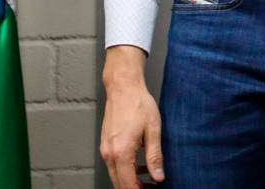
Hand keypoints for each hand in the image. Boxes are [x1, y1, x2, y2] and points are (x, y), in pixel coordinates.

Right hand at [100, 46, 163, 186]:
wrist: (123, 87)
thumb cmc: (139, 104)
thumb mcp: (153, 130)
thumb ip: (155, 156)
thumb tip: (158, 177)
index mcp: (121, 152)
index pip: (128, 185)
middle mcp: (109, 153)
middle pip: (119, 184)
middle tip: (152, 187)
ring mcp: (105, 149)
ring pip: (115, 176)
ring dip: (130, 181)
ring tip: (149, 180)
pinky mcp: (106, 145)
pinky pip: (114, 165)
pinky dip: (125, 170)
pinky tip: (139, 166)